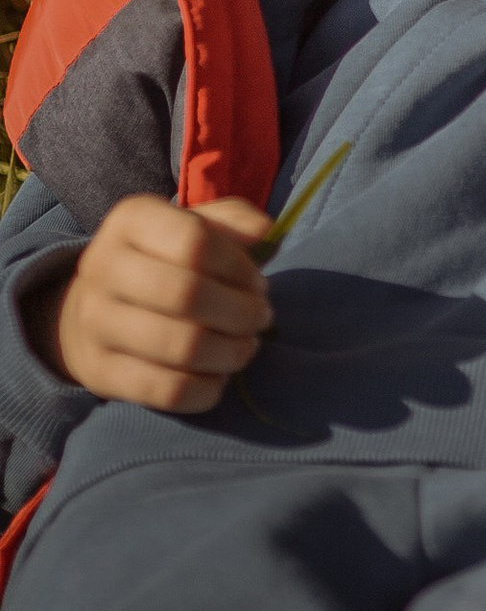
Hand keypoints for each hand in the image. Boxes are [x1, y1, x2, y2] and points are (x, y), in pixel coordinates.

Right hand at [39, 194, 272, 411]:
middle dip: (240, 311)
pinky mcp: (98, 373)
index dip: (238, 267)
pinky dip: (205, 390)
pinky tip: (219, 378)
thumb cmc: (161, 257)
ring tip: (246, 347)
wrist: (93, 305)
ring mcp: (94, 323)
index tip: (258, 282)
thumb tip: (266, 232)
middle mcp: (102, 267)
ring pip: (179, 347)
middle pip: (187, 295)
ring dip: (229, 352)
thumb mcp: (193, 224)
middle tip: (261, 317)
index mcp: (130, 220)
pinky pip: (164, 390)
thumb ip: (233, 221)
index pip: (195, 241)